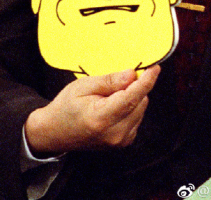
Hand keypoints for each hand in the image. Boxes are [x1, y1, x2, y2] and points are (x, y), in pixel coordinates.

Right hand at [24, 65, 160, 155]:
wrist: (55, 132)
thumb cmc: (66, 106)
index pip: (132, 98)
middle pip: (139, 102)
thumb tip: (132, 74)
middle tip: (115, 83)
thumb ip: (110, 81)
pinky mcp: (123, 143)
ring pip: (141, 109)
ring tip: (109, 98)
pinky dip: (131, 108)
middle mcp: (114, 133)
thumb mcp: (84, 86)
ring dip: (133, 98)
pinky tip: (114, 107)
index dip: (146, 81)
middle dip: (134, 87)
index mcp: (101, 118)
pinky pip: (137, 117)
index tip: (155, 67)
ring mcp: (119, 141)